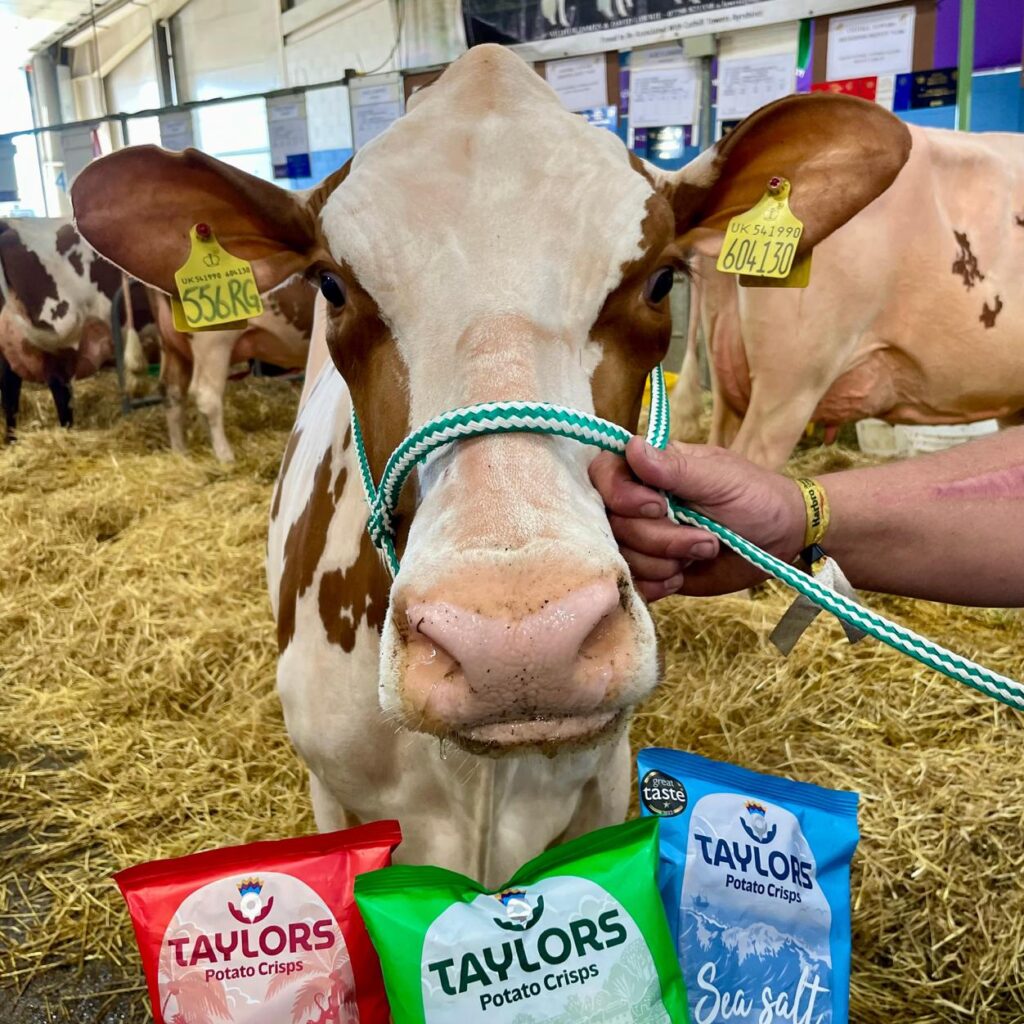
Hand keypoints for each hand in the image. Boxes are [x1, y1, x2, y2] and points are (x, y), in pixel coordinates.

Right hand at [589, 438, 805, 599]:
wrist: (781, 541)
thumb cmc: (756, 498)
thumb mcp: (719, 479)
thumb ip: (674, 467)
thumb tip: (631, 447)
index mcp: (651, 470)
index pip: (604, 474)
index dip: (620, 494)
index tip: (658, 507)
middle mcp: (639, 502)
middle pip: (614, 523)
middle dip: (660, 537)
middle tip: (705, 539)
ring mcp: (645, 538)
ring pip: (624, 555)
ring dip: (665, 561)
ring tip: (704, 552)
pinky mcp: (653, 569)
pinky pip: (635, 583)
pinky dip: (659, 584)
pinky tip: (685, 574)